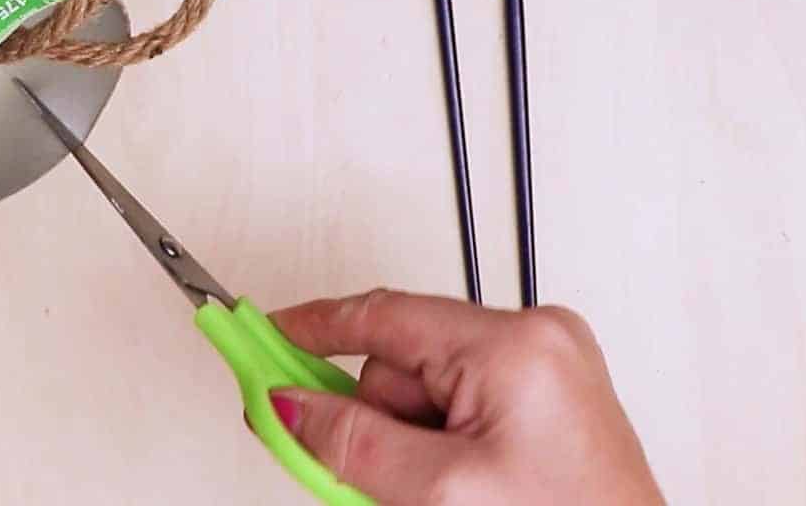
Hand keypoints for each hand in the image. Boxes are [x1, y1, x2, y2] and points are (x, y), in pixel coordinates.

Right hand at [267, 290, 661, 504]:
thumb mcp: (441, 493)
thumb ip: (352, 443)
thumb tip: (289, 403)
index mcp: (516, 345)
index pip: (383, 317)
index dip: (310, 329)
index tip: (258, 335)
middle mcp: (537, 341)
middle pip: (399, 365)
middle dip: (376, 427)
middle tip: (366, 483)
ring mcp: (547, 371)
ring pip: (424, 396)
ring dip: (407, 450)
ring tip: (435, 501)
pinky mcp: (547, 403)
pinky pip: (457, 411)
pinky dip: (435, 452)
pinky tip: (447, 493)